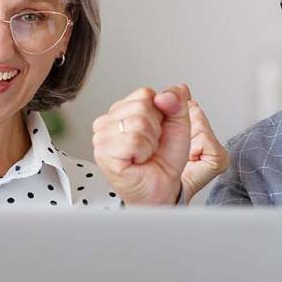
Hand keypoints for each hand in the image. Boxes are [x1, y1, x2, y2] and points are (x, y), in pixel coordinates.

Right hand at [93, 84, 228, 204]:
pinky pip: (134, 139)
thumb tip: (170, 92)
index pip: (145, 93)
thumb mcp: (178, 126)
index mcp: (122, 111)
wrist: (162, 189)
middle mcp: (108, 122)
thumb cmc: (164, 162)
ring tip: (146, 154)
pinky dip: (144, 152)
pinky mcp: (104, 153)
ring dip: (151, 142)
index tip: (158, 133)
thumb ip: (177, 104)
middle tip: (152, 146)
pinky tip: (138, 161)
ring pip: (138, 122)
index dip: (161, 114)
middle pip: (142, 105)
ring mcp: (102, 137)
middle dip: (157, 128)